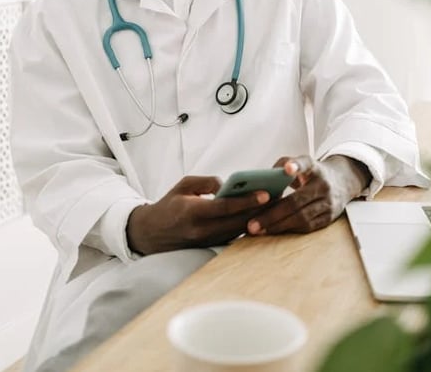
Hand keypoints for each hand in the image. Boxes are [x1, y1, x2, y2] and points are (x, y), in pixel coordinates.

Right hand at [127, 175, 270, 254]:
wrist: (151, 234)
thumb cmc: (169, 205)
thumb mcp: (183, 185)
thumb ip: (207, 182)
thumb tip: (228, 184)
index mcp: (192, 212)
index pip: (224, 207)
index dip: (246, 201)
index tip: (265, 193)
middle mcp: (201, 230)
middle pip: (237, 221)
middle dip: (260, 210)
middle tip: (279, 196)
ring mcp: (207, 242)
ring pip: (238, 231)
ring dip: (257, 218)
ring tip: (275, 204)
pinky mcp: (211, 247)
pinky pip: (233, 237)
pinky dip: (247, 226)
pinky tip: (261, 216)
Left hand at [247, 155, 370, 235]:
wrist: (342, 181)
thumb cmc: (312, 172)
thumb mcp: (301, 162)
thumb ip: (281, 166)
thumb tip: (262, 181)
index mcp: (314, 167)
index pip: (306, 164)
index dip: (296, 166)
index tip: (288, 169)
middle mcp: (323, 185)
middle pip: (296, 202)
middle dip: (272, 215)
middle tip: (252, 223)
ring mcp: (328, 203)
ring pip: (301, 218)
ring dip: (278, 226)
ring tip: (259, 229)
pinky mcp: (329, 218)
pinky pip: (307, 227)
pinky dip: (289, 229)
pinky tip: (274, 230)